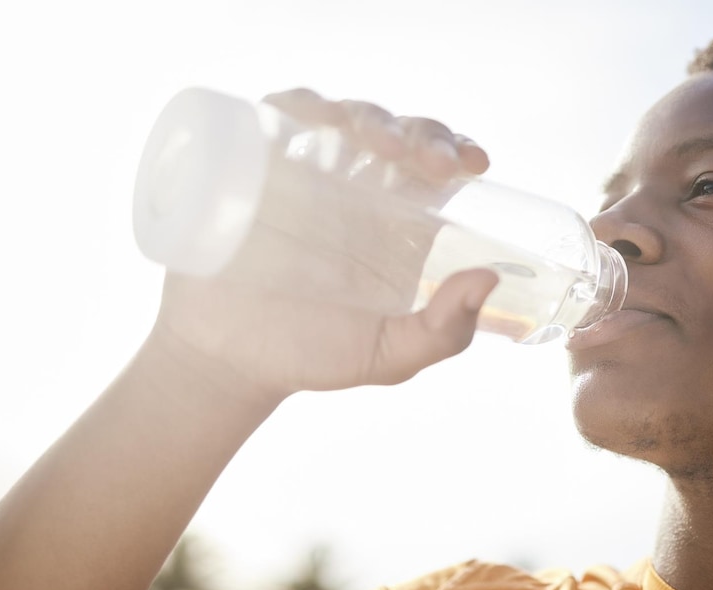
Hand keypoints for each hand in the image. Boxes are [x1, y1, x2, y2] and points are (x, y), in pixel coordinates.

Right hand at [148, 89, 498, 402]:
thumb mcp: (388, 356)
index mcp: (397, 223)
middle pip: (399, 134)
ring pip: (344, 117)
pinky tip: (313, 120)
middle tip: (430, 161)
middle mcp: (356, 189)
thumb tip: (487, 280)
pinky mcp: (253, 166)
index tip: (473, 164)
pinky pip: (276, 117)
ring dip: (367, 116)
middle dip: (421, 133)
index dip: (458, 151)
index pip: (437, 167)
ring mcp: (303, 173)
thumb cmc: (311, 356)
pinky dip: (297, 106)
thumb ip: (443, 332)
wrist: (225, 361)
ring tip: (378, 144)